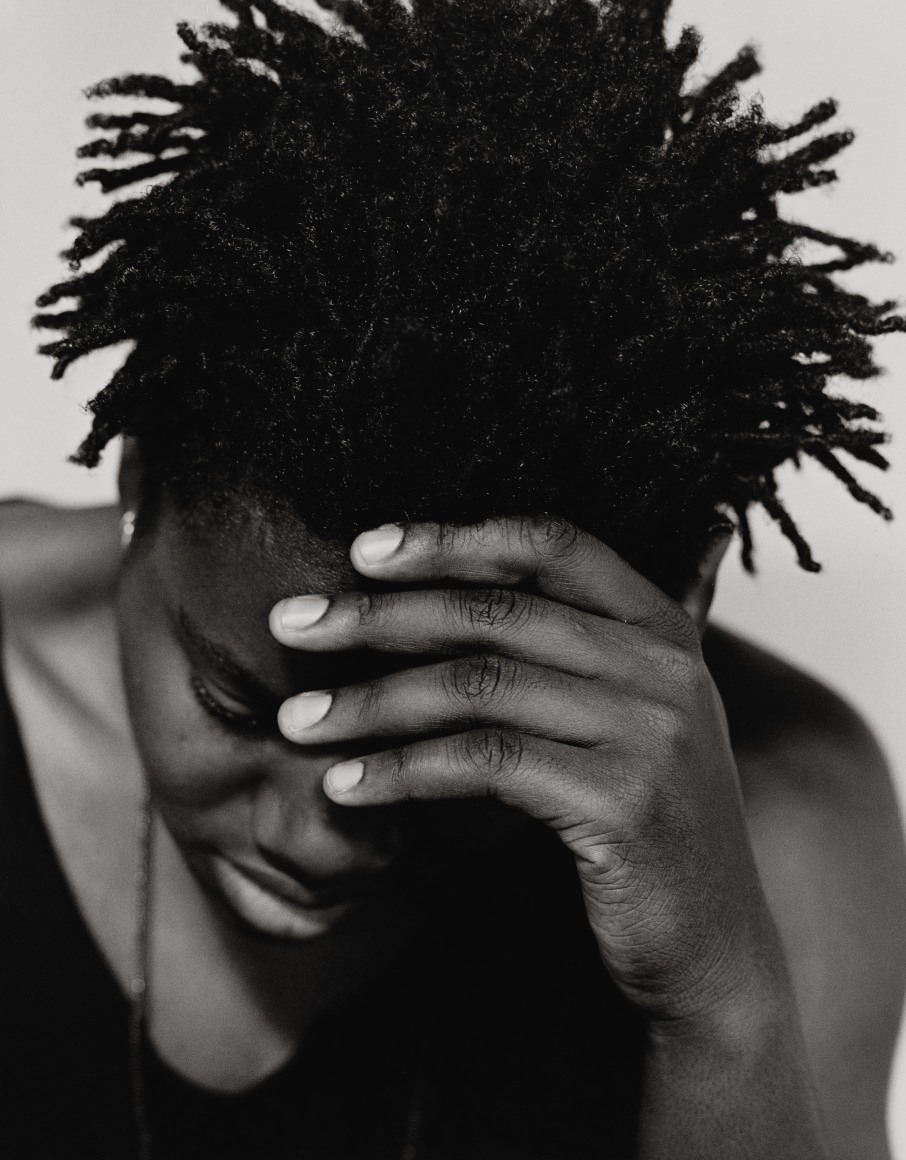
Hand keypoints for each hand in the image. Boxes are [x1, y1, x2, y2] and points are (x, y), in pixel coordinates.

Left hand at [269, 516, 785, 1023]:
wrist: (712, 944)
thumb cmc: (645, 823)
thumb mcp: (631, 719)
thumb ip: (587, 647)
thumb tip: (489, 585)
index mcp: (663, 629)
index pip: (551, 545)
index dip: (452, 539)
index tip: (364, 550)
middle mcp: (665, 667)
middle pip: (496, 612)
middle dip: (379, 616)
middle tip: (292, 626)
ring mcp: (650, 733)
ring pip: (478, 687)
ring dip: (371, 703)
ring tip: (297, 721)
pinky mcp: (622, 803)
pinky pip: (484, 765)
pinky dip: (402, 770)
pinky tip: (345, 785)